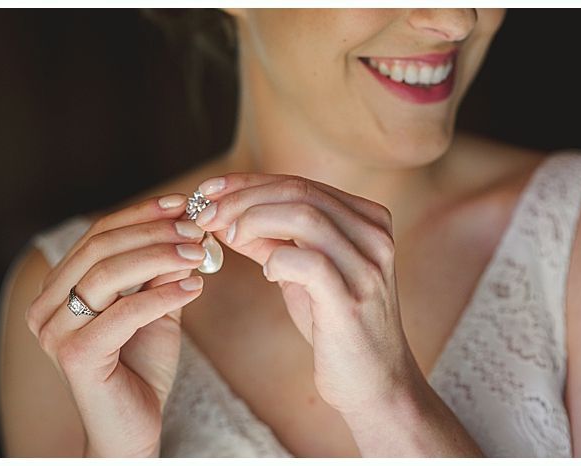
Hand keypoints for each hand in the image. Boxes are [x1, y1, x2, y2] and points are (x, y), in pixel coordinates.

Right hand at [25, 194, 206, 456]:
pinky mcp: (75, 356)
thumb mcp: (156, 307)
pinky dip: (163, 294)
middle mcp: (47, 307)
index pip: (98, 235)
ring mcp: (55, 331)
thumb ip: (161, 271)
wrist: (133, 428)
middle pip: (100, 248)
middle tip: (196, 229)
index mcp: (59, 289)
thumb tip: (184, 227)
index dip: (141, 214)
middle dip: (154, 232)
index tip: (183, 204)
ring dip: (160, 257)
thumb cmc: (142, 366)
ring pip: (108, 274)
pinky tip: (194, 287)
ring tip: (199, 254)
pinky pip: (123, 313)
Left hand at [192, 174, 422, 417]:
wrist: (375, 383)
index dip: (248, 184)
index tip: (208, 192)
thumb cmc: (338, 327)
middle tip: (205, 215)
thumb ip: (273, 241)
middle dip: (242, 199)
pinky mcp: (352, 299)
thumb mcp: (305, 275)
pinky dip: (277, 259)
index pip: (300, 184)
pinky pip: (308, 262)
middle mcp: (375, 236)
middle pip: (299, 192)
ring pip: (304, 217)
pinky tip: (267, 273)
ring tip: (228, 238)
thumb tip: (224, 216)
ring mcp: (368, 266)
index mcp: (368, 220)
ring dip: (253, 221)